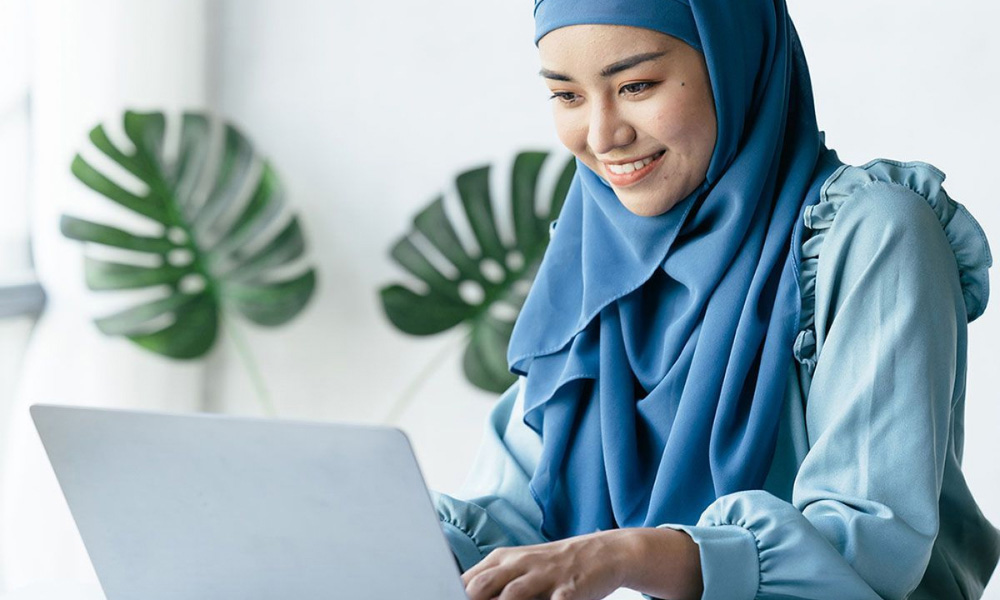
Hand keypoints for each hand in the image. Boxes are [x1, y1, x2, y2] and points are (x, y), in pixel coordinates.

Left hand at [460, 527, 702, 599]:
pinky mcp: (569, 588)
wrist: (603, 552)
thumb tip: (460, 590)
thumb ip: (491, 581)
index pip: (469, 580)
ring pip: (513, 594)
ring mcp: (545, 575)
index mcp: (504, 560)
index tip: (440, 598)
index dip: (452, 592)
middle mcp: (520, 564)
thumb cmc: (553, 565)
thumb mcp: (519, 566)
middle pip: (483, 585)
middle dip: (468, 599)